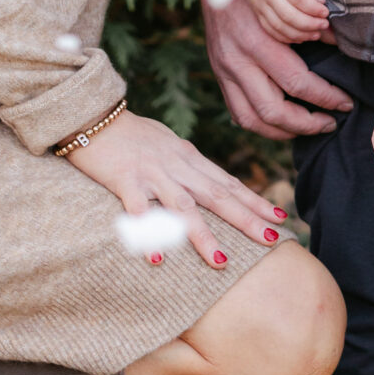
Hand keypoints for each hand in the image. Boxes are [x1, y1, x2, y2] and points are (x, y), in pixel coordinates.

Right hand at [73, 109, 281, 267]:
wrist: (92, 113)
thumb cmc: (130, 134)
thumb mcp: (168, 145)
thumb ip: (189, 165)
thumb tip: (212, 182)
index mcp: (189, 158)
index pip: (229, 182)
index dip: (255, 200)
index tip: (281, 217)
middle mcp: (177, 165)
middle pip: (217, 195)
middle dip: (246, 218)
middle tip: (271, 239)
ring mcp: (152, 173)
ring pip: (183, 207)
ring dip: (203, 235)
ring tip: (221, 261)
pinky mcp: (125, 180)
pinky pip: (139, 210)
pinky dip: (149, 233)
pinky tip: (157, 258)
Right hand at [200, 0, 351, 136]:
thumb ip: (310, 24)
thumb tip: (340, 45)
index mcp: (258, 40)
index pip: (297, 82)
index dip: (326, 97)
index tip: (346, 101)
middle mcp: (238, 60)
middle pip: (274, 110)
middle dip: (307, 123)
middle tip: (331, 122)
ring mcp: (225, 70)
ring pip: (253, 119)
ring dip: (284, 131)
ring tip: (309, 128)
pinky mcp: (219, 74)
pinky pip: (238, 112)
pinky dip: (261, 125)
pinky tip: (282, 124)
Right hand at [238, 0, 329, 43]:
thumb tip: (320, 1)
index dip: (314, 9)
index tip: (326, 12)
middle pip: (290, 16)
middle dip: (310, 24)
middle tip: (324, 25)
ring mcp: (260, 2)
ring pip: (280, 26)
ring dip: (300, 34)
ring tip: (315, 34)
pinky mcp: (256, 9)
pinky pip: (270, 28)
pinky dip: (285, 37)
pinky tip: (299, 37)